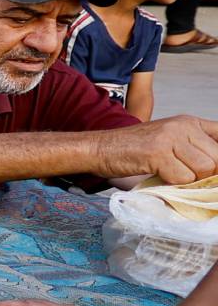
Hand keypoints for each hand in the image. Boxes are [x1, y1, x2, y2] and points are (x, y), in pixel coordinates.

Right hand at [99, 117, 217, 183]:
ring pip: (203, 169)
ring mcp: (171, 138)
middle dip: (206, 174)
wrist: (99, 147)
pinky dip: (173, 184)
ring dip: (189, 180)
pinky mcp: (158, 153)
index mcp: (189, 122)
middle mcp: (184, 126)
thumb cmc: (131, 149)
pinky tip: (160, 177)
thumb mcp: (168, 140)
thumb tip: (213, 170)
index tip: (211, 172)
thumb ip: (192, 149)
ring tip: (171, 176)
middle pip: (216, 158)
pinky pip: (183, 177)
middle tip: (186, 178)